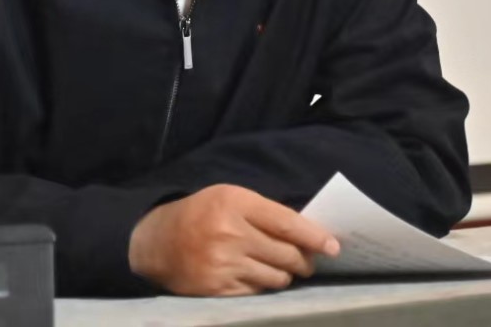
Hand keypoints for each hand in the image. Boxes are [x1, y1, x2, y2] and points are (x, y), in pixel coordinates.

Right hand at [128, 184, 340, 295]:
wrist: (156, 242)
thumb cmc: (200, 214)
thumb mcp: (229, 198)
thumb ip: (265, 212)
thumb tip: (308, 234)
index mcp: (234, 203)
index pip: (287, 223)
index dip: (315, 237)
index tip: (334, 246)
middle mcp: (230, 234)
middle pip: (287, 255)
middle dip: (304, 260)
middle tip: (307, 260)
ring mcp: (224, 265)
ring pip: (277, 277)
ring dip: (285, 274)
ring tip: (278, 267)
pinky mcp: (219, 289)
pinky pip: (259, 292)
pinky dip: (263, 285)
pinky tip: (255, 275)